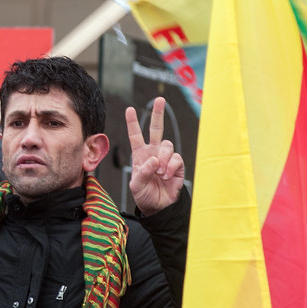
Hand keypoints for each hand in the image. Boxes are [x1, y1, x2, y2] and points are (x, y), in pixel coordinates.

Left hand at [125, 97, 184, 215]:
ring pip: (167, 145)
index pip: (136, 135)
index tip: (129, 109)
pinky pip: (176, 158)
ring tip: (160, 172)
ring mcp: (166, 158)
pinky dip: (171, 167)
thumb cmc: (144, 195)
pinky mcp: (177, 166)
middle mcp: (154, 152)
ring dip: (163, 158)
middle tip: (160, 100)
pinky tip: (166, 175)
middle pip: (156, 129)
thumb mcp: (136, 185)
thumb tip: (154, 160)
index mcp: (140, 154)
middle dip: (158, 114)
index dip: (132, 123)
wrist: (158, 207)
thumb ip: (143, 172)